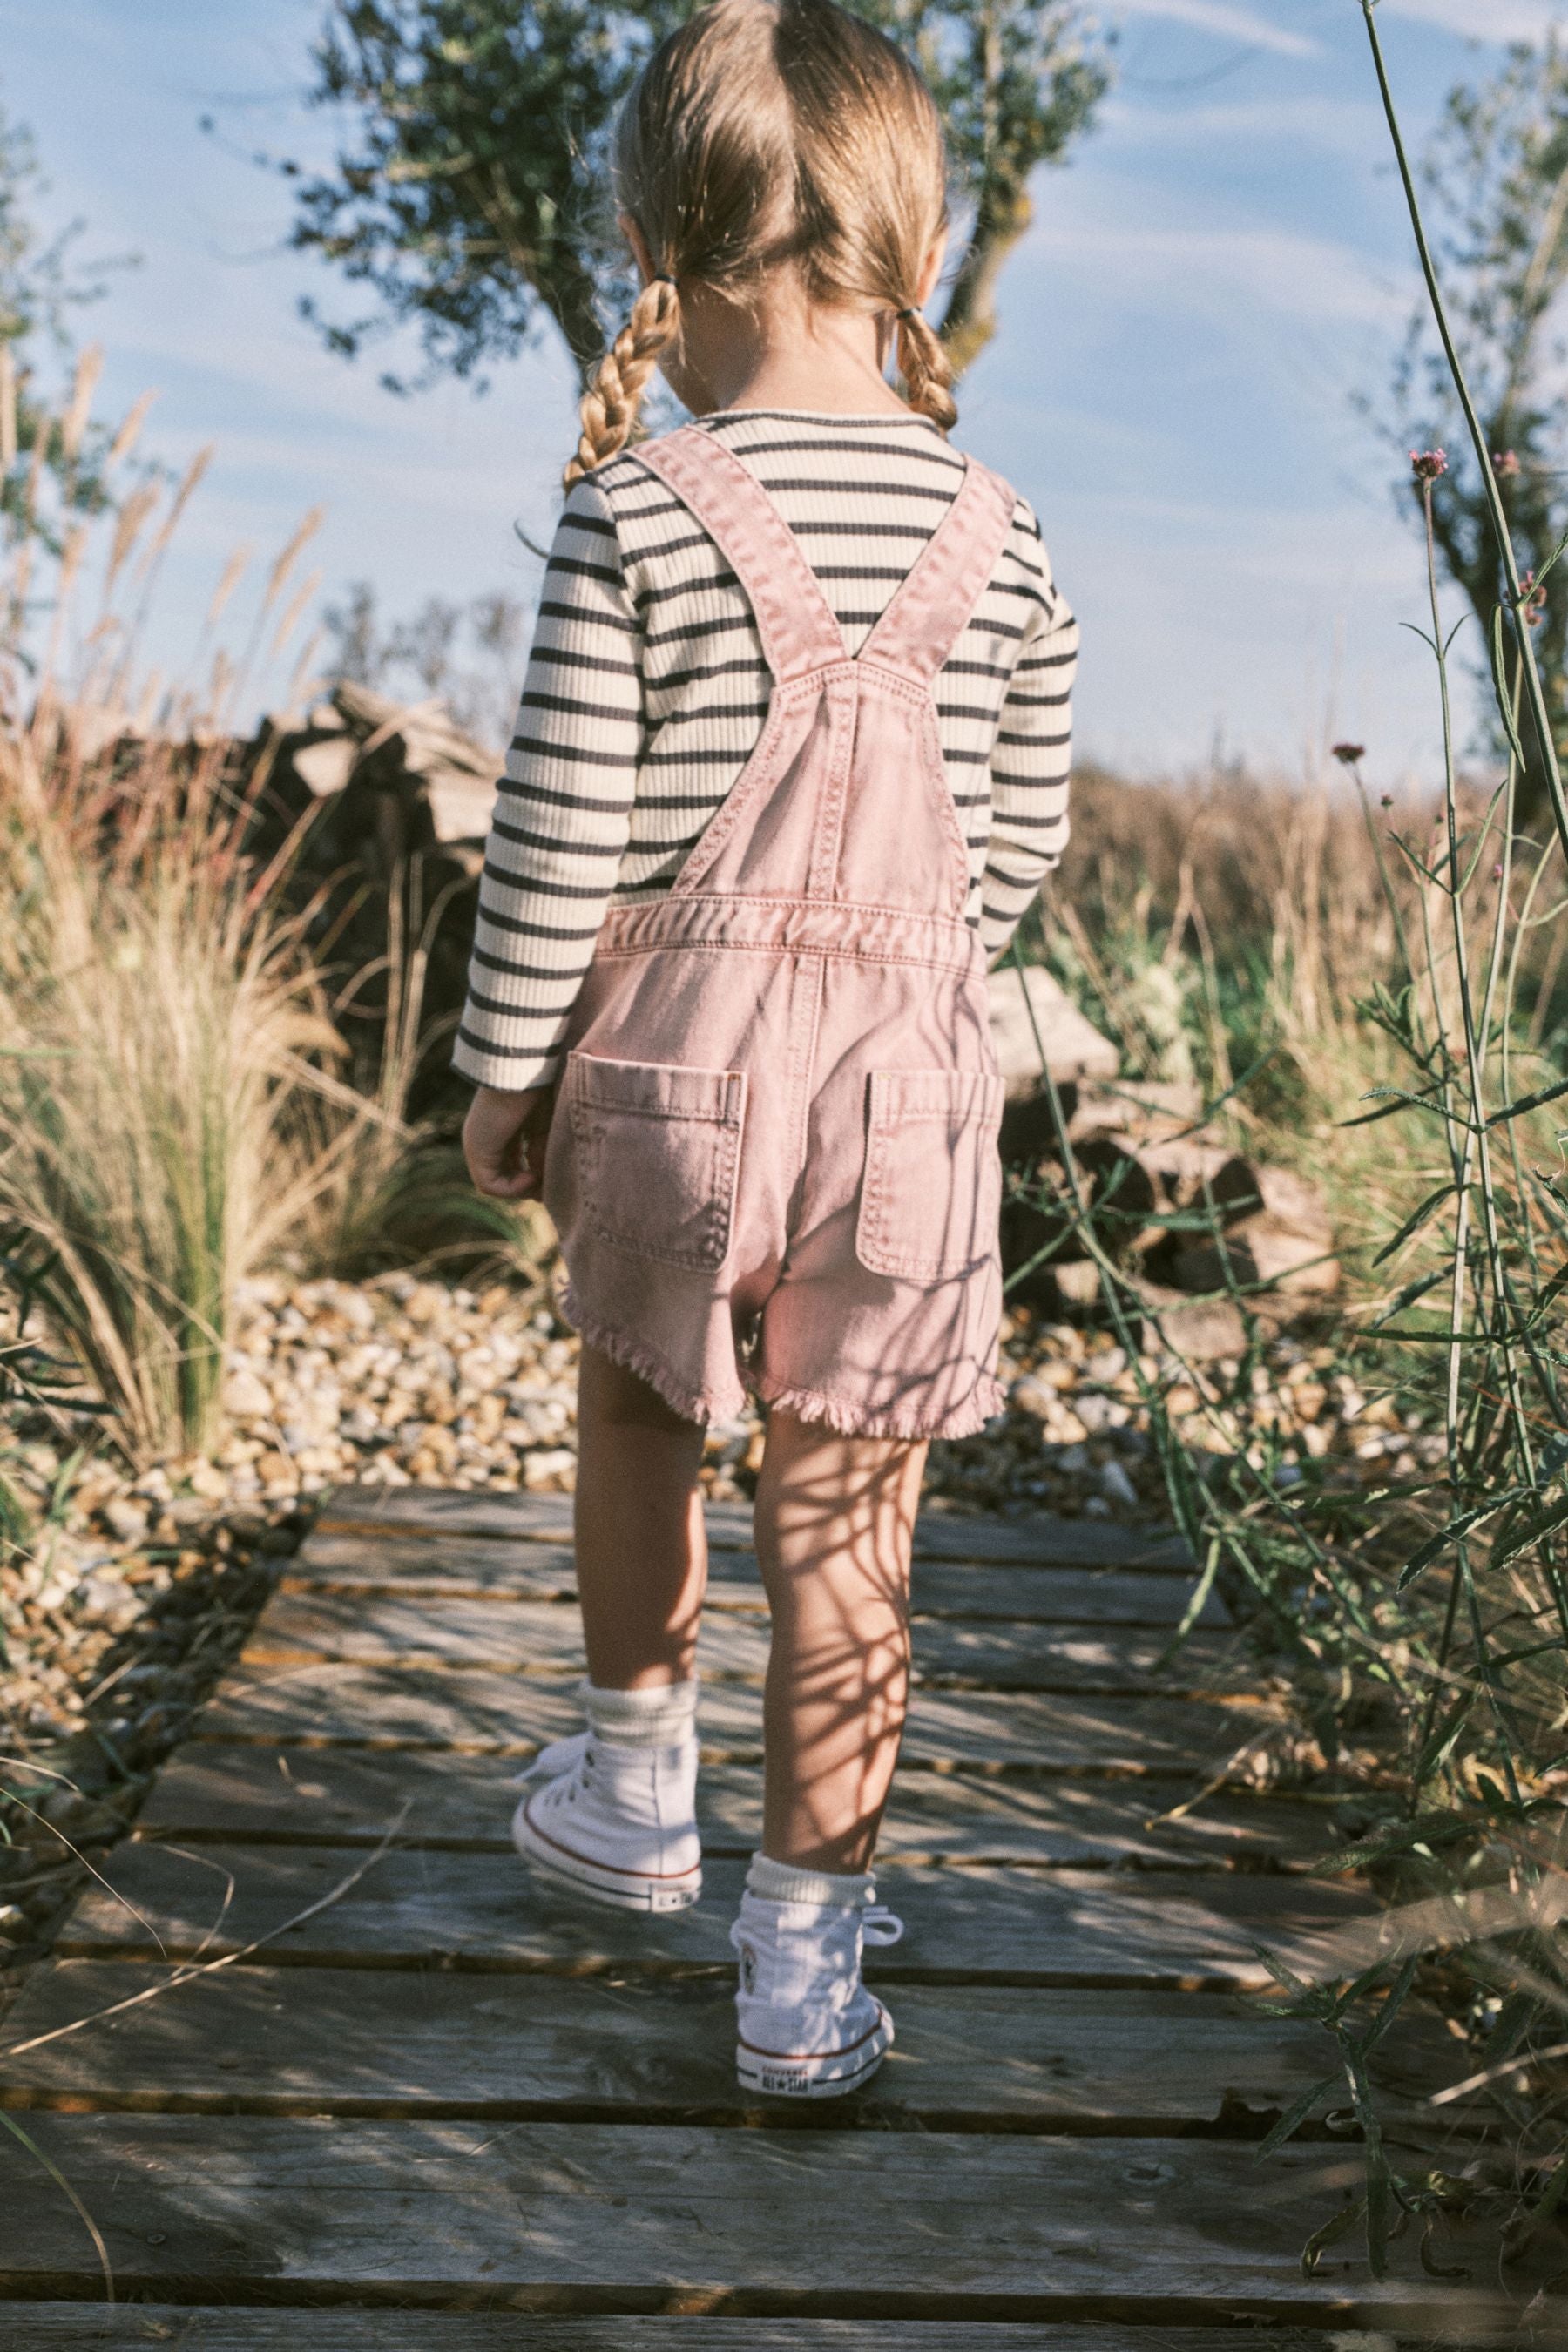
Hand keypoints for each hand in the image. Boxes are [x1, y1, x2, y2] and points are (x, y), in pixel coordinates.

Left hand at [463, 1084, 553, 1200]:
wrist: (527, 1072)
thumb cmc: (541, 1092)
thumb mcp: (546, 1129)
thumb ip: (541, 1154)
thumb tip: (542, 1184)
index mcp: (503, 1130)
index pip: (513, 1163)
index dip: (535, 1176)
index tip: (554, 1178)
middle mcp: (487, 1140)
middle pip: (505, 1175)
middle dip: (530, 1186)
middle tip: (551, 1188)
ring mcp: (478, 1146)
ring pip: (497, 1184)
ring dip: (523, 1188)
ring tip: (544, 1178)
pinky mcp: (476, 1151)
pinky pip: (489, 1185)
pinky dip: (513, 1187)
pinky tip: (532, 1174)